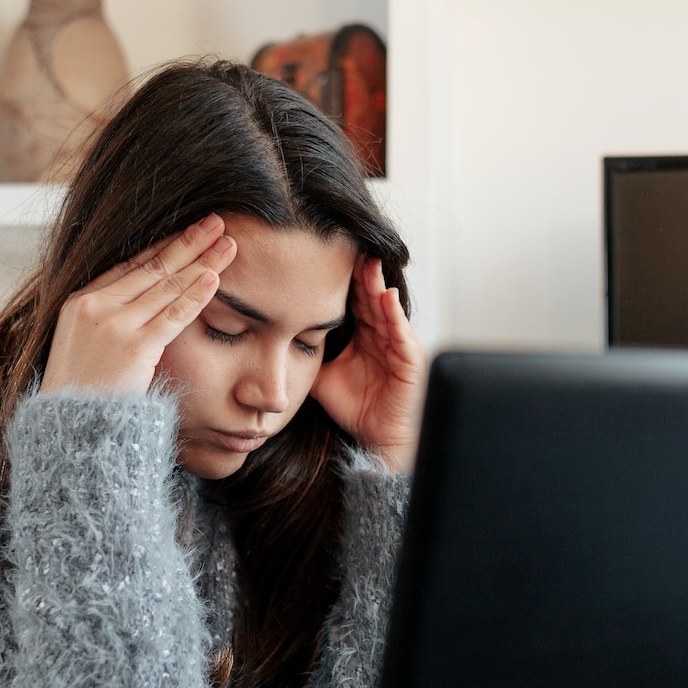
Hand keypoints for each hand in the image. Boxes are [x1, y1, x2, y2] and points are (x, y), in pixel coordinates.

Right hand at [40, 215, 235, 396]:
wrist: (70, 433)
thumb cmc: (80, 399)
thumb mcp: (83, 349)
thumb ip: (106, 323)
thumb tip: (139, 311)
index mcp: (79, 302)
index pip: (130, 266)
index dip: (164, 246)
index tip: (188, 232)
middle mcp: (94, 306)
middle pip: (152, 267)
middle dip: (189, 242)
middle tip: (217, 222)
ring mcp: (114, 325)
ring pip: (167, 286)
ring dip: (202, 261)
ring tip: (228, 243)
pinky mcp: (134, 347)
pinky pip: (173, 315)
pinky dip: (196, 295)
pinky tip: (215, 278)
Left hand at [310, 257, 425, 471]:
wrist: (378, 440)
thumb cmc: (357, 410)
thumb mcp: (322, 377)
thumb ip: (306, 356)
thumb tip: (277, 341)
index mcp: (364, 336)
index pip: (354, 301)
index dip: (341, 281)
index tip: (324, 259)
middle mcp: (383, 335)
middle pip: (370, 297)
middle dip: (360, 274)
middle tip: (348, 247)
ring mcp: (398, 345)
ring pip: (386, 308)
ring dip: (377, 285)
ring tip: (368, 262)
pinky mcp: (410, 359)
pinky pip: (401, 332)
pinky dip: (395, 313)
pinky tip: (386, 295)